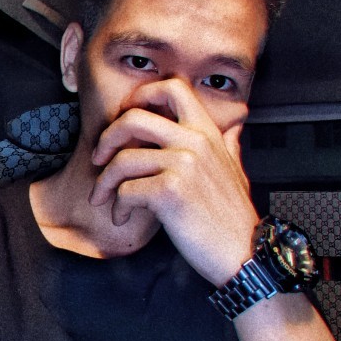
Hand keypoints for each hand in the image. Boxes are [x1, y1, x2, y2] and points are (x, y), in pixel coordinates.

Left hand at [89, 78, 258, 287]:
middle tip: (98, 158)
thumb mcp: (236, 171)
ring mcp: (183, 165)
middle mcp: (194, 142)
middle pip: (133, 118)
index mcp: (207, 132)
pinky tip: (123, 217)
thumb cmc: (234, 217)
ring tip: (103, 198)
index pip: (172, 88)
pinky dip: (118, 207)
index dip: (141, 95)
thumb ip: (229, 145)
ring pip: (122, 160)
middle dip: (107, 137)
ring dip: (104, 182)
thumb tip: (234, 128)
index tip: (124, 115)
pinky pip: (126, 191)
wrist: (243, 252)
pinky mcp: (170, 192)